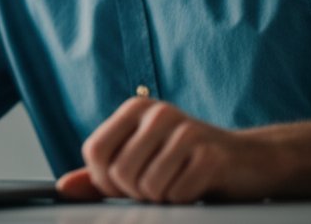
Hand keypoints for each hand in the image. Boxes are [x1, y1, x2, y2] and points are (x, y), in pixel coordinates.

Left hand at [56, 98, 269, 203]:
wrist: (248, 162)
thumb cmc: (185, 163)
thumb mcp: (140, 161)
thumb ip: (100, 175)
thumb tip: (62, 188)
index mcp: (135, 109)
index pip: (94, 151)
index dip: (103, 179)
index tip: (124, 185)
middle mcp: (158, 112)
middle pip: (119, 172)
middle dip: (135, 194)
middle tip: (157, 187)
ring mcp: (186, 131)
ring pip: (148, 187)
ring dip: (161, 199)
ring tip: (177, 184)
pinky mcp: (211, 155)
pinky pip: (177, 195)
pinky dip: (183, 201)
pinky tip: (197, 187)